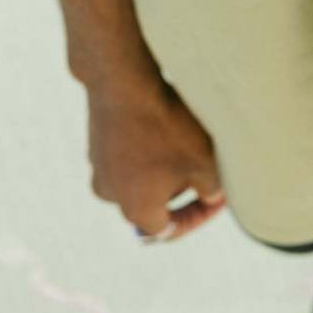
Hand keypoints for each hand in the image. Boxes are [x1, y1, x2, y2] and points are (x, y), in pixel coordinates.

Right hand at [85, 66, 227, 242]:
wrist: (123, 83)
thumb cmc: (166, 128)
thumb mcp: (204, 164)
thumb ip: (212, 190)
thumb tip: (212, 196)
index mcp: (136, 210)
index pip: (169, 230)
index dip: (199, 216)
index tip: (217, 199)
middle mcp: (111, 195)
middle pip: (152, 203)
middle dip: (180, 189)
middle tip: (204, 167)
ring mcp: (98, 167)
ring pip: (139, 177)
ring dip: (162, 167)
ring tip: (185, 143)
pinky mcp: (96, 141)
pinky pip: (126, 153)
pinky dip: (146, 147)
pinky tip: (163, 125)